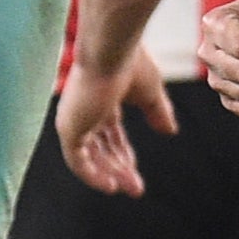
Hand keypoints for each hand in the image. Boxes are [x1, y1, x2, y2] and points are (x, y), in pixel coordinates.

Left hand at [57, 44, 176, 195]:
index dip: (122, 152)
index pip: (108, 132)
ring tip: (130, 188)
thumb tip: (170, 131)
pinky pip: (77, 161)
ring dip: (110, 174)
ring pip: (89, 156)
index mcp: (99, 98)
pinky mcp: (68, 128)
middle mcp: (83, 110)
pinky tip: (110, 186)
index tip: (135, 170)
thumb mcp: (150, 92)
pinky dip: (93, 176)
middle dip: (118, 167)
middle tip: (136, 188)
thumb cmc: (130, 62)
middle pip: (100, 147)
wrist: (111, 50)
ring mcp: (74, 119)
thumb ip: (158, 112)